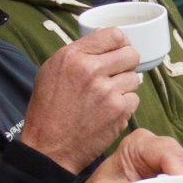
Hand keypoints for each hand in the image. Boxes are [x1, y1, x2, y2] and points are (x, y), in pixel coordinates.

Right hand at [18, 32, 141, 171]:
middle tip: (115, 75)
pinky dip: (125, 105)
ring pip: (134, 78)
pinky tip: (108, 112)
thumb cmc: (48, 110)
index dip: (120, 43)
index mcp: (73, 56)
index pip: (114, 34)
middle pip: (131, 54)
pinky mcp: (119, 111)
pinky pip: (134, 99)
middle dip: (126, 64)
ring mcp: (107, 91)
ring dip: (124, 87)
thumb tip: (103, 38)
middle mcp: (91, 70)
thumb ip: (79, 52)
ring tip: (106, 97)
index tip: (118, 51)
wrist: (49, 148)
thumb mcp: (52, 70)